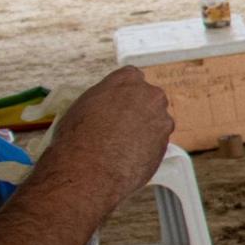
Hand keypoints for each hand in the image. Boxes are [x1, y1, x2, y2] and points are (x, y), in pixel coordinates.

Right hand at [40, 66, 173, 204]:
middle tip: (122, 125)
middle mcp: (149, 94)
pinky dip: (148, 145)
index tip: (118, 103)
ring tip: (124, 144)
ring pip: (156, 119)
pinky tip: (132, 155)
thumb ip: (103, 99)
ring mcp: (161, 117)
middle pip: (148, 97)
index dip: (124, 92)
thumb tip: (107, 106)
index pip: (132, 77)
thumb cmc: (77, 136)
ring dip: (146, 128)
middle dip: (139, 109)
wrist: (90, 167)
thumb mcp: (83, 106)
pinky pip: (158, 139)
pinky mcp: (167, 140)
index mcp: (127, 80)